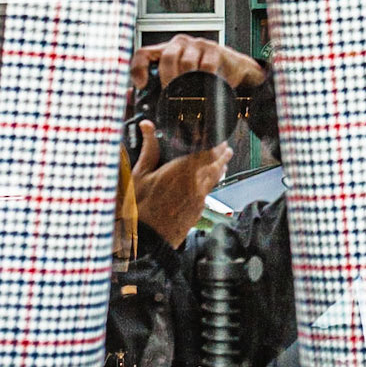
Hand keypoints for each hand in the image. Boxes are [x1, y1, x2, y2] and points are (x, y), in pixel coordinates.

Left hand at [129, 33, 264, 96]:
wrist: (232, 71)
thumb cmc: (201, 77)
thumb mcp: (179, 79)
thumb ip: (159, 88)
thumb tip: (133, 97)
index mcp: (166, 50)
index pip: (143, 53)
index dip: (138, 69)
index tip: (141, 86)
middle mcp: (180, 43)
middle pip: (167, 57)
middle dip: (168, 79)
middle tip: (171, 96)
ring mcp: (198, 44)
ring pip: (186, 61)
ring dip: (187, 81)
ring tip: (189, 95)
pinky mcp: (215, 50)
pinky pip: (206, 66)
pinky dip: (204, 79)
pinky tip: (205, 87)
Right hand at [131, 119, 232, 248]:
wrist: (145, 241)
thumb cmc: (139, 208)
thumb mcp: (139, 175)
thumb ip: (149, 149)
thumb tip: (147, 125)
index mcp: (182, 171)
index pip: (208, 153)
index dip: (217, 145)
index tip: (220, 138)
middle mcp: (195, 184)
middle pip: (216, 166)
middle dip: (222, 156)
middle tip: (226, 148)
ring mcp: (199, 200)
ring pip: (214, 181)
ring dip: (219, 170)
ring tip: (223, 163)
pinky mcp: (197, 213)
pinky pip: (207, 195)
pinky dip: (210, 187)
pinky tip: (207, 185)